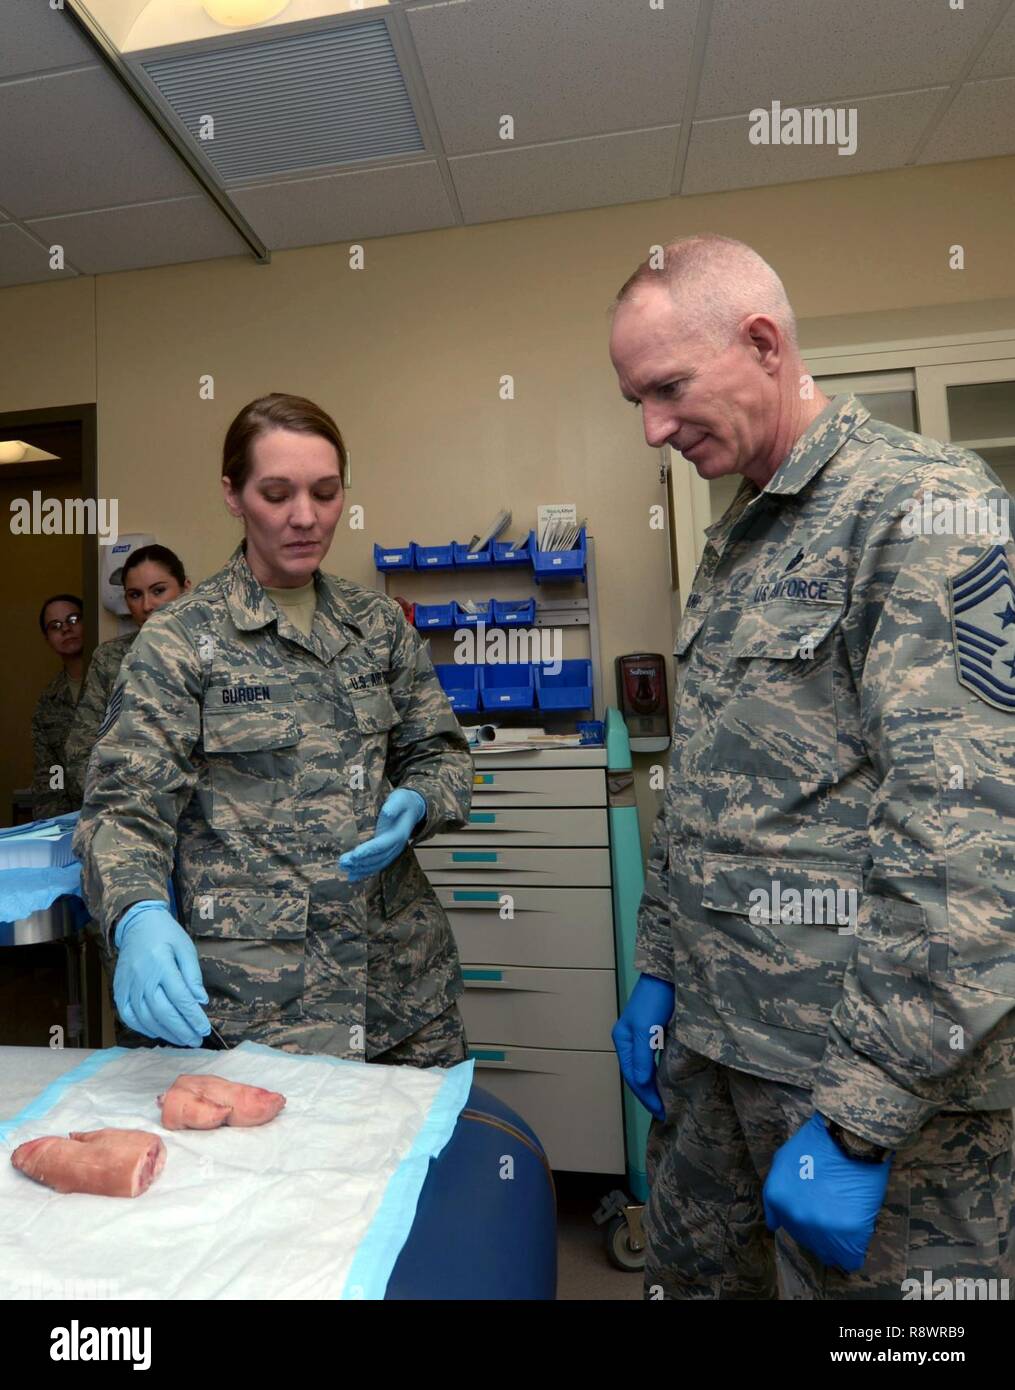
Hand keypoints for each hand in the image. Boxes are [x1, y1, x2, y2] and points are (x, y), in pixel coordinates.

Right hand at [113, 901, 210, 1048]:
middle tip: (196, 1040)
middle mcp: (142, 977)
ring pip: (146, 1018)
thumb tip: (201, 1001)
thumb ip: (193, 975)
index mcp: (161, 964)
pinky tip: (158, 1032)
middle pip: (163, 1012)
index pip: (180, 997)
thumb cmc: (166, 935)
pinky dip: (143, 1028)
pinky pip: (128, 1016)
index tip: (204, 1029)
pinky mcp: (119, 990)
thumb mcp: (186, 948)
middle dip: (181, 1029)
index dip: (193, 1016)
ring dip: (165, 1033)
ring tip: (182, 1040)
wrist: (137, 924)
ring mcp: (128, 986)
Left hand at [339, 789, 425, 882]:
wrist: (412, 809)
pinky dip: (364, 872)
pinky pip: (376, 865)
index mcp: (398, 835)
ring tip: (344, 868)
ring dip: (359, 868)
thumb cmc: (403, 802)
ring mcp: (392, 852)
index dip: (368, 850)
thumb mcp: (399, 799)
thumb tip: (386, 813)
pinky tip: (352, 876)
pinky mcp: (387, 853)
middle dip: (359, 862)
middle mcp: (396, 847)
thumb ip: (393, 806)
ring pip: (376, 865)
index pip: (381, 845)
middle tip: (343, 862)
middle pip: (377, 858)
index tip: (354, 854)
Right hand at [611, 974, 674, 1119]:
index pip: (632, 1077)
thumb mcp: (647, 1029)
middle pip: (635, 1074)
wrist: (668, 974)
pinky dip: (656, 1073)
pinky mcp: (653, 1031)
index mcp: (622, 1040)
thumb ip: (643, 1057)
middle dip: (647, 1094)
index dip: (646, 1096)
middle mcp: (628, 1040)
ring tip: (663, 1101)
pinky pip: (651, 1059)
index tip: (662, 1113)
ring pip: (643, 1068)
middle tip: (664, 1113)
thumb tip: (641, 1084)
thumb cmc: (656, 1000)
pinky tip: (665, 1079)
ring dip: (651, 1085)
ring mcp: (640, 1036)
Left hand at [763, 1113, 891, 1271]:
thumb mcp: (782, 1161)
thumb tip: (774, 1224)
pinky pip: (852, 1257)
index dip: (805, 1223)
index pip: (789, 1230)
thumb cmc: (817, 1143)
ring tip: (847, 1218)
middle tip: (835, 1211)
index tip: (817, 1213)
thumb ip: (774, 1194)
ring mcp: (822, 1226)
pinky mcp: (849, 1230)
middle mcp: (796, 1217)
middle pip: (811, 1244)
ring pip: (831, 1254)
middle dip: (822, 1232)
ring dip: (838, 1241)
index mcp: (778, 1200)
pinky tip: (857, 1232)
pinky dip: (855, 1249)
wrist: (848, 1136)